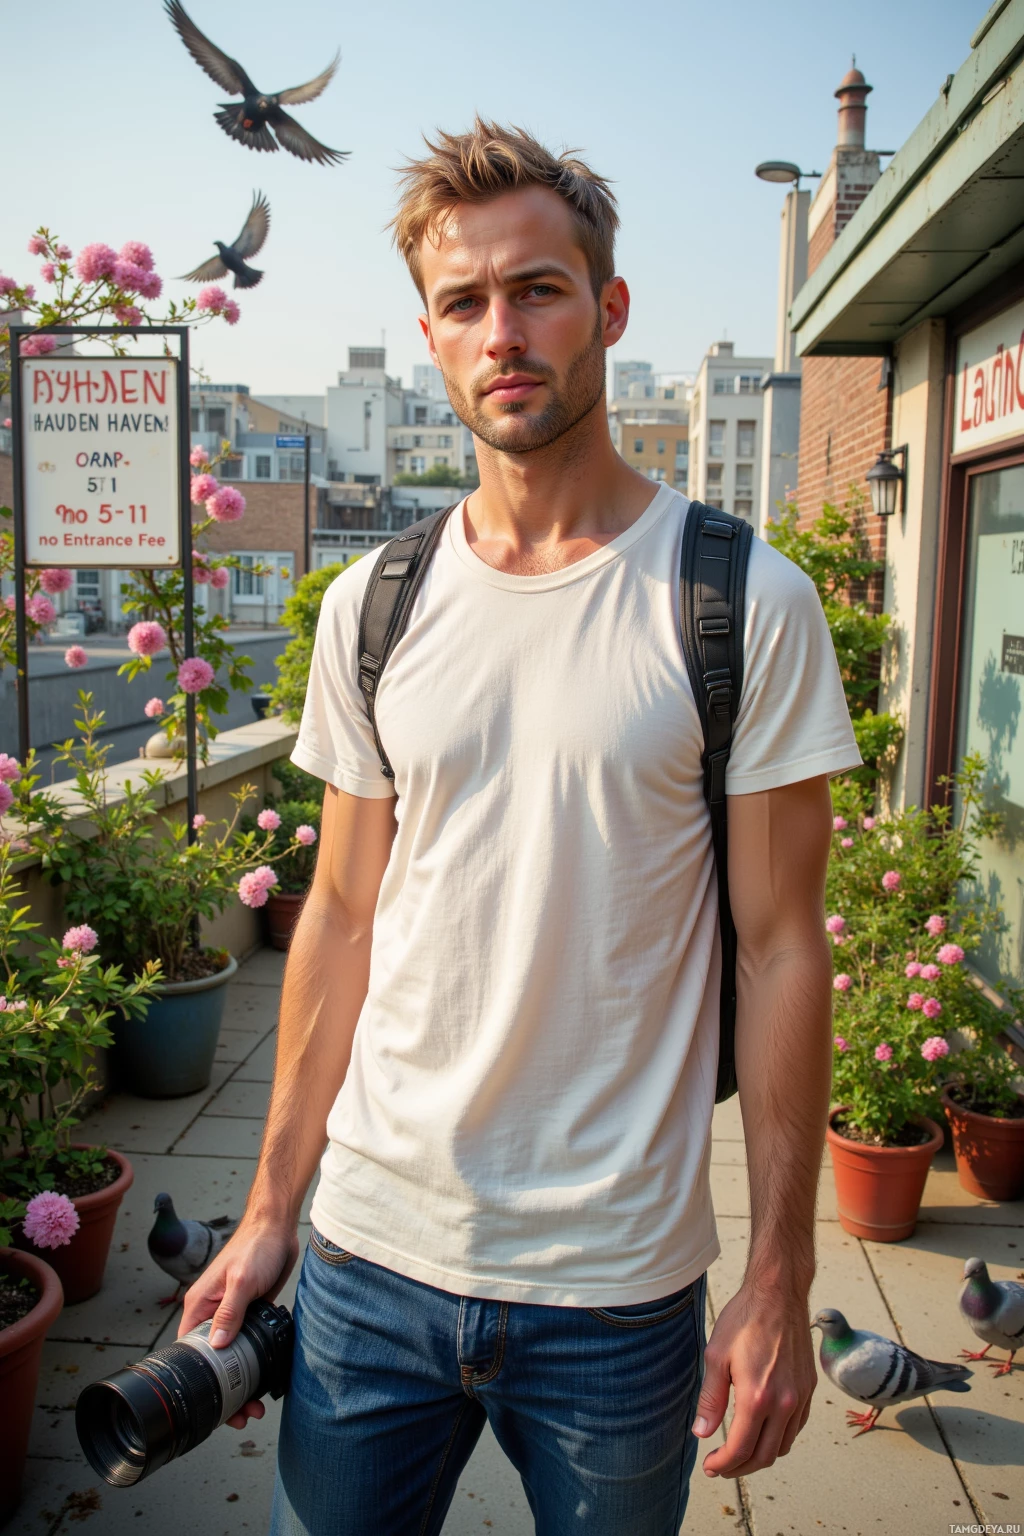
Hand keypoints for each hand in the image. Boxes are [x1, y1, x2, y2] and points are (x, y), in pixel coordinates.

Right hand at [179, 1216, 298, 1429]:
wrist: (278, 1227)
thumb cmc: (255, 1245)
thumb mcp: (241, 1280)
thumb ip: (229, 1313)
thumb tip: (218, 1346)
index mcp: (200, 1306)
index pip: (189, 1352)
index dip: (199, 1381)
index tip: (215, 1405)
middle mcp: (212, 1313)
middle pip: (212, 1361)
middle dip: (226, 1389)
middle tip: (244, 1413)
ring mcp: (232, 1315)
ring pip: (232, 1356)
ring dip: (243, 1380)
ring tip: (257, 1403)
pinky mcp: (252, 1313)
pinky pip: (249, 1344)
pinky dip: (256, 1362)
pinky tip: (267, 1377)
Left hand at [691, 1280, 815, 1476]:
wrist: (778, 1294)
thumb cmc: (745, 1319)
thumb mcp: (716, 1356)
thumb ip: (710, 1400)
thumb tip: (702, 1433)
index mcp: (757, 1398)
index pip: (741, 1449)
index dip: (723, 1464)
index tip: (710, 1466)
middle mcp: (784, 1403)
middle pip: (763, 1456)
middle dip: (739, 1468)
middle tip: (721, 1465)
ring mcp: (800, 1397)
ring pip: (782, 1446)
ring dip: (760, 1456)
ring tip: (739, 1452)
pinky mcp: (808, 1389)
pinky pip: (796, 1428)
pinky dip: (779, 1439)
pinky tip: (762, 1431)